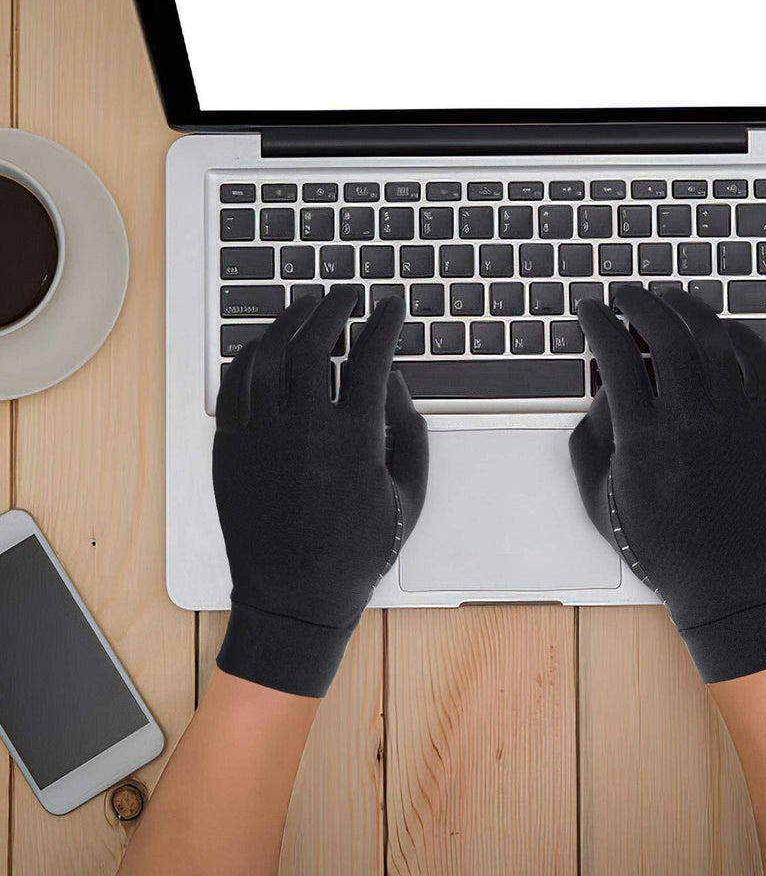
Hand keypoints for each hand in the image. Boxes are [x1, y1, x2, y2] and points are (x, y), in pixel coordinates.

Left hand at [213, 288, 427, 696]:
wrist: (295, 595)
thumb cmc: (358, 549)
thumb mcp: (408, 495)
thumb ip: (410, 429)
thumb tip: (392, 380)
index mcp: (355, 437)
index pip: (372, 356)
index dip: (384, 323)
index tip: (391, 307)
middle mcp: (306, 426)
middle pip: (317, 341)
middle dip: (337, 307)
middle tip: (348, 293)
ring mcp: (262, 433)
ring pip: (272, 353)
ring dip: (292, 319)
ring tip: (308, 304)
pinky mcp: (231, 445)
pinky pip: (236, 382)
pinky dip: (253, 352)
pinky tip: (267, 342)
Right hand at [570, 286, 765, 682]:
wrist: (731, 583)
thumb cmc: (663, 547)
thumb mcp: (601, 500)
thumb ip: (589, 439)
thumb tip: (602, 390)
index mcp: (642, 438)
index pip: (613, 355)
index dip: (598, 323)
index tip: (591, 311)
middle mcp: (690, 418)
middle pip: (662, 332)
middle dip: (637, 302)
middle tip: (625, 295)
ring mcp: (736, 417)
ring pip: (711, 336)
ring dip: (685, 306)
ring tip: (668, 297)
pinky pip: (757, 358)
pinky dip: (735, 332)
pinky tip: (718, 327)